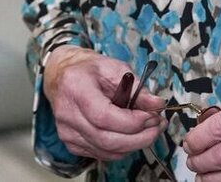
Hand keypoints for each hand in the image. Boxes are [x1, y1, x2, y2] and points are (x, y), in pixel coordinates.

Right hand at [43, 46, 166, 160]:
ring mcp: (67, 132)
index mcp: (76, 88)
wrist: (62, 76)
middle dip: (139, 137)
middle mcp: (68, 114)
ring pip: (106, 151)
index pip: (104, 116)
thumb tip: (157, 104)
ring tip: (150, 130)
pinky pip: (102, 154)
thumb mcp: (115, 68)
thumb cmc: (88, 70)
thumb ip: (137, 87)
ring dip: (134, 144)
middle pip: (106, 139)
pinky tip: (132, 135)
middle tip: (158, 126)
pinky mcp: (72, 144)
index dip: (132, 122)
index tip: (152, 116)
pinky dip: (122, 148)